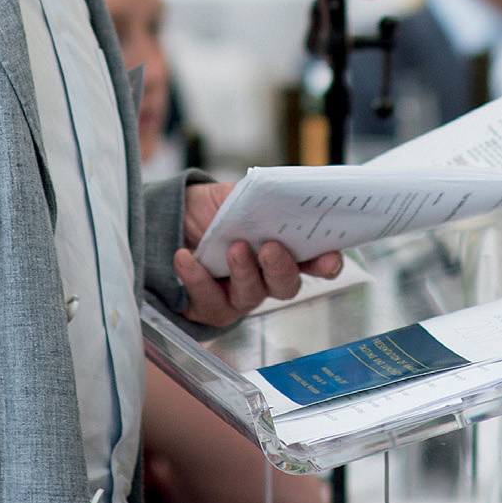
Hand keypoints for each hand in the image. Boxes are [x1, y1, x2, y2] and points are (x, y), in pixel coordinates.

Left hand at [173, 181, 342, 326]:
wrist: (172, 220)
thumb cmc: (210, 210)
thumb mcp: (232, 196)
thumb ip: (256, 199)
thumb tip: (277, 196)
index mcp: (282, 248)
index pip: (314, 262)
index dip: (326, 263)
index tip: (329, 257)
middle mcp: (265, 277)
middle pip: (286, 286)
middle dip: (282, 269)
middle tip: (271, 248)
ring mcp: (240, 295)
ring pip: (251, 295)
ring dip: (243, 271)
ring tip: (233, 248)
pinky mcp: (211, 307)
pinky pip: (210, 302)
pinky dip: (197, 279)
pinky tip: (185, 257)